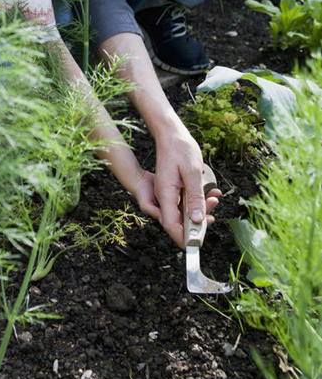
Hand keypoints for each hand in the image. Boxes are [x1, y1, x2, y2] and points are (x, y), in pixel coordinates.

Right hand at [154, 129, 219, 247]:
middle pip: (177, 221)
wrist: (171, 133)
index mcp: (165, 193)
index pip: (171, 224)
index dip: (184, 237)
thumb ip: (195, 197)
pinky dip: (197, 201)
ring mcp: (167, 192)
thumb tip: (197, 219)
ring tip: (214, 200)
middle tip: (213, 217)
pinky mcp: (172, 188)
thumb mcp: (192, 172)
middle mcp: (163, 195)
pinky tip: (210, 194)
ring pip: (182, 211)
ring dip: (199, 210)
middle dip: (196, 223)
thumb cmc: (180, 148)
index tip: (197, 245)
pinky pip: (184, 201)